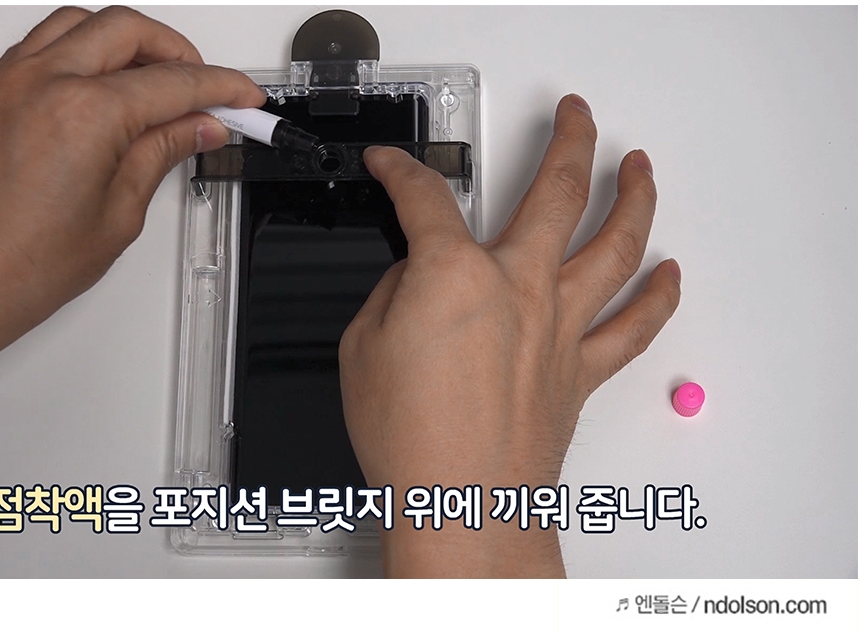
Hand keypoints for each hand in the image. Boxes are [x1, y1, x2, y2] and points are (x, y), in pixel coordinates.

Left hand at [0, 7, 265, 490]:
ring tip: (157, 83)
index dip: (221, 88)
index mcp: (83, 113)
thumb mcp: (116, 216)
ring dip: (129, 42)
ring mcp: (10, 81)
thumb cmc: (14, 269)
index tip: (244, 98)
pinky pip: (47, 42)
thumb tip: (196, 128)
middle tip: (207, 92)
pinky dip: (85, 49)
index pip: (173, 82)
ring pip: (84, 23)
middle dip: (179, 53)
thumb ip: (160, 155)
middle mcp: (42, 81)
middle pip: (129, 31)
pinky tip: (104, 83)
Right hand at [339, 95, 680, 576]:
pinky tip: (669, 273)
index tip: (393, 165)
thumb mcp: (362, 350)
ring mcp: (560, 326)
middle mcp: (519, 288)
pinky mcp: (582, 369)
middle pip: (558, 191)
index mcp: (454, 276)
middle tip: (574, 116)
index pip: (424, 199)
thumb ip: (394, 296)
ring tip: (640, 168)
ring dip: (635, 198)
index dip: (402, 172)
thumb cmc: (411, 441)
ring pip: (616, 245)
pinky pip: (635, 325)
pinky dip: (658, 296)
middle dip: (569, 139)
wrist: (461, 506)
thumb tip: (414, 280)